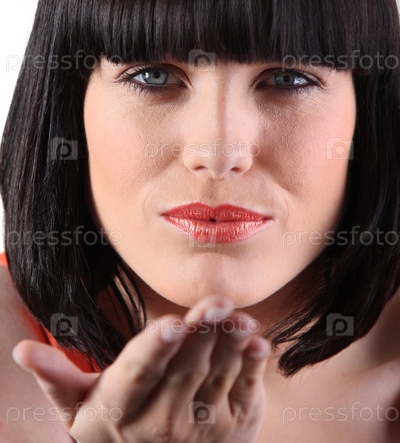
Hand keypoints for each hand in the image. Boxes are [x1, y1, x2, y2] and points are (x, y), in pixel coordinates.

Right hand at [13, 295, 269, 442]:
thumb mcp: (78, 410)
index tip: (172, 323)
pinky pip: (244, 392)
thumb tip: (21, 349)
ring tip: (237, 316)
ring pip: (216, 377)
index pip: (138, 374)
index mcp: (121, 409)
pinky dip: (252, 366)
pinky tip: (257, 342)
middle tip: (215, 302)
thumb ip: (56, 378)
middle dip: (201, 334)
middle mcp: (161, 423)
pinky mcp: (233, 430)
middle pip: (183, 370)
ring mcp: (200, 429)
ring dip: (230, 344)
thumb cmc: (113, 431)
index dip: (155, 348)